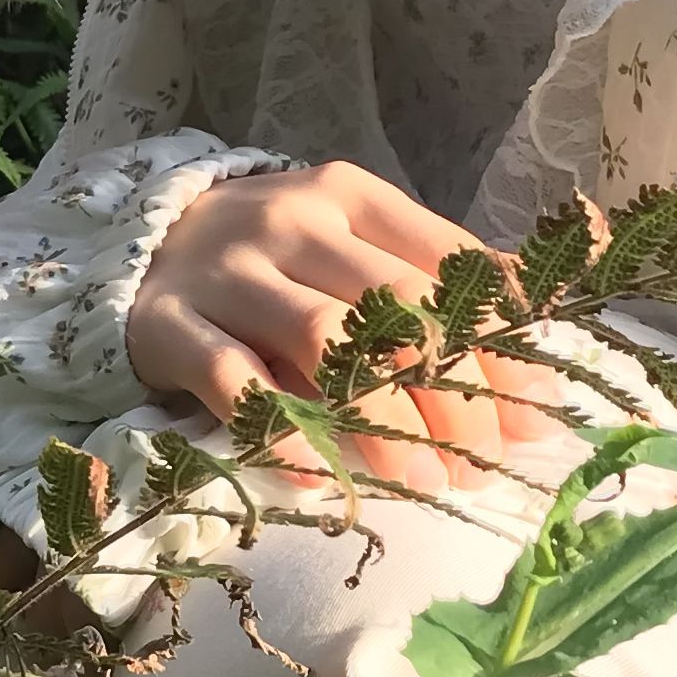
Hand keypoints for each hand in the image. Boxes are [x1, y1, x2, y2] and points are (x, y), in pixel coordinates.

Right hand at [126, 161, 576, 489]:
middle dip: (453, 391)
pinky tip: (320, 475)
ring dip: (383, 416)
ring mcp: (227, 272)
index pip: (446, 264)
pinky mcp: (169, 325)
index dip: (503, 339)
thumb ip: (433, 275)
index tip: (539, 407)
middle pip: (395, 306)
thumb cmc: (271, 257)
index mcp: (350, 196)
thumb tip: (539, 324)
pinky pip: (232, 381)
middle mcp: (292, 223)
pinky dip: (281, 430)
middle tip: (482, 460)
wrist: (138, 243)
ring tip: (423, 479)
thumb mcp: (350, 243)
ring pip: (323, 340)